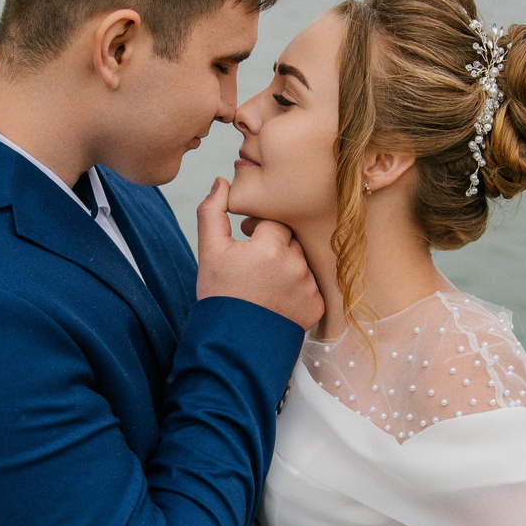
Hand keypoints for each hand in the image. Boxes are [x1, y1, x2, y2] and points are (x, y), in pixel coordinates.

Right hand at [195, 177, 322, 329]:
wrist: (231, 344)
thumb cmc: (219, 295)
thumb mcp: (209, 252)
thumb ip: (213, 211)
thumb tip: (222, 181)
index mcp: (271, 247)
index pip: (275, 221)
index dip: (259, 229)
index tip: (247, 240)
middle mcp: (295, 265)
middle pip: (291, 240)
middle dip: (275, 246)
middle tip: (255, 264)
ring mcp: (308, 287)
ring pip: (302, 262)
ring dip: (287, 267)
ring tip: (266, 283)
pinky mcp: (316, 307)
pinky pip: (311, 287)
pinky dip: (297, 289)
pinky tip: (277, 299)